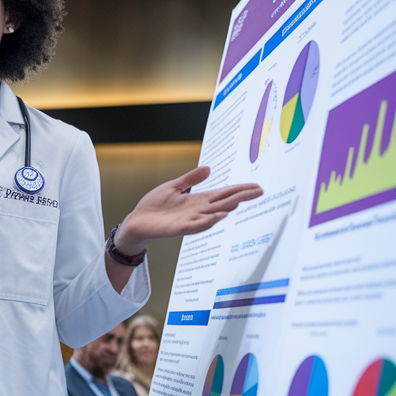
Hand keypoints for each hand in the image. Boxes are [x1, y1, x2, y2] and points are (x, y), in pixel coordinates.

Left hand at [115, 166, 262, 253]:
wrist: (137, 222)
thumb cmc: (154, 206)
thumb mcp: (174, 186)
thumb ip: (191, 179)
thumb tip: (208, 168)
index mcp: (198, 200)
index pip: (223, 193)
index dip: (239, 189)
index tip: (256, 186)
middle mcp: (198, 211)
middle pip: (224, 202)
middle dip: (241, 196)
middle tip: (259, 191)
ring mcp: (190, 220)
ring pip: (213, 214)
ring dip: (226, 208)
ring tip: (240, 201)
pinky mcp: (180, 228)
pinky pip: (197, 225)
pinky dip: (208, 221)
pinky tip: (219, 216)